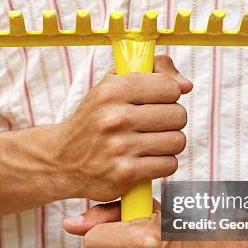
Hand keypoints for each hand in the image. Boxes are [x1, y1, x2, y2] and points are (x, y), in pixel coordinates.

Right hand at [52, 56, 192, 200]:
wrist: (61, 160)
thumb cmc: (93, 120)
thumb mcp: (111, 86)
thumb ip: (151, 72)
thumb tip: (186, 84)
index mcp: (112, 90)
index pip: (170, 87)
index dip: (169, 94)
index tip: (158, 101)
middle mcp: (115, 117)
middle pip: (178, 115)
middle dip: (171, 120)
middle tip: (153, 125)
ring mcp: (120, 148)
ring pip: (177, 141)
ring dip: (168, 144)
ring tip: (150, 143)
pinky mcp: (126, 174)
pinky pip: (169, 165)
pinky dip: (162, 163)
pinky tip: (146, 159)